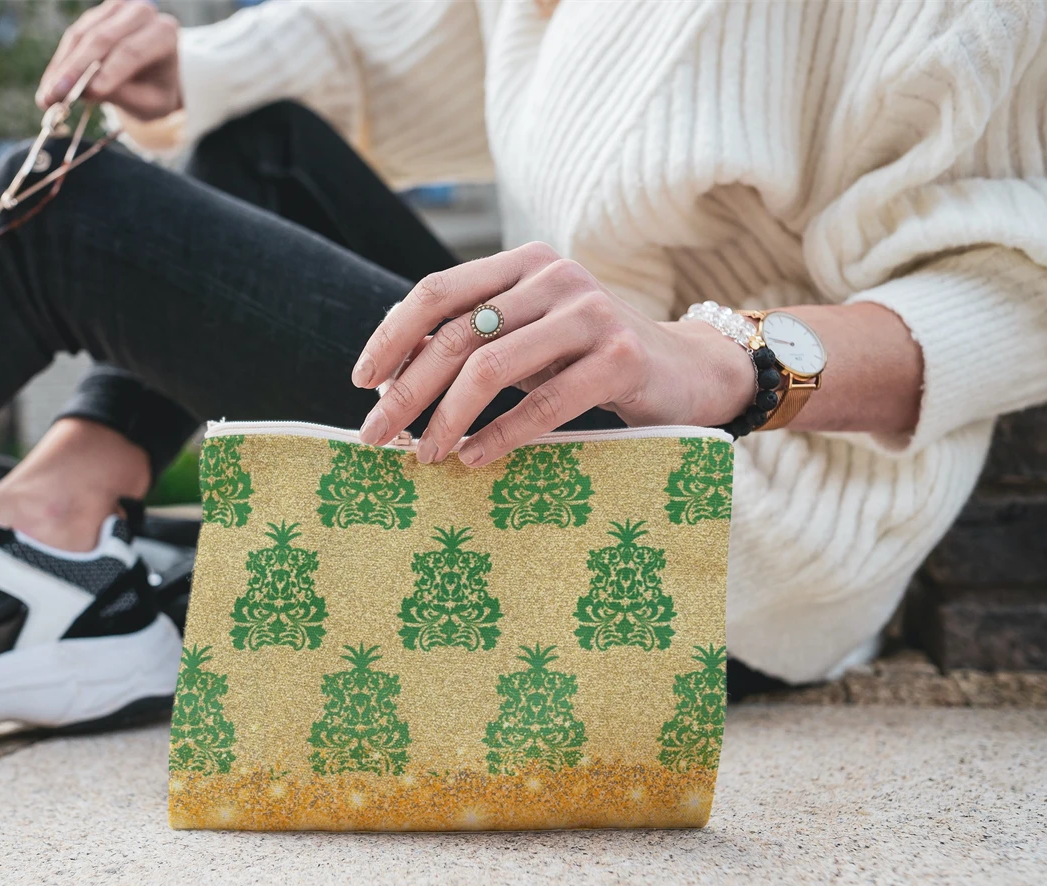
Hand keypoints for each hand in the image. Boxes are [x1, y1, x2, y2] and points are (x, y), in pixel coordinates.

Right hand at [37, 0, 180, 120]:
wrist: (155, 75)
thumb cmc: (155, 91)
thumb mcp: (148, 103)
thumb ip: (122, 95)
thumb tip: (84, 91)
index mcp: (163, 33)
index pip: (132, 51)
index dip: (108, 71)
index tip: (88, 95)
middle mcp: (140, 13)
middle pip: (102, 39)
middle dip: (76, 70)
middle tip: (55, 96)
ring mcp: (115, 10)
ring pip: (82, 36)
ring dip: (62, 68)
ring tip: (47, 97)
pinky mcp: (95, 16)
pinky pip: (72, 39)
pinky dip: (60, 64)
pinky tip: (49, 86)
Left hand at [351, 242, 754, 466]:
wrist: (685, 372)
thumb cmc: (588, 361)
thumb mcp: (527, 341)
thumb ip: (472, 343)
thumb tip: (387, 378)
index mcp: (523, 264)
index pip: (438, 290)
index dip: (392, 335)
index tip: (362, 381)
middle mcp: (554, 277)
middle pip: (457, 333)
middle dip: (407, 390)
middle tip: (376, 435)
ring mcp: (590, 313)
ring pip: (492, 367)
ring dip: (447, 418)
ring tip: (424, 455)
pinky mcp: (620, 357)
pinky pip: (544, 403)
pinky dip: (501, 436)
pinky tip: (475, 459)